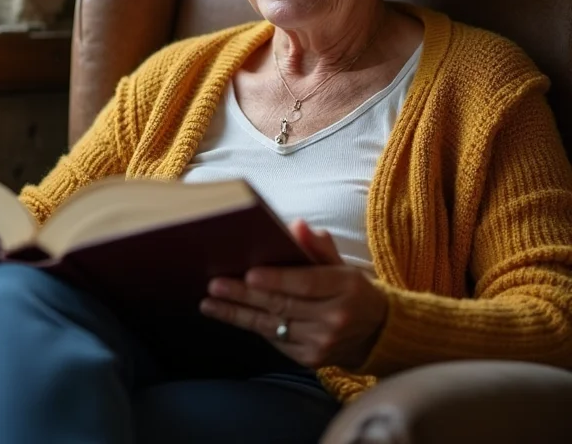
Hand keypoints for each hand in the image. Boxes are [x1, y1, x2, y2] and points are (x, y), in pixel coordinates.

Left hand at [200, 220, 387, 369]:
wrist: (375, 333)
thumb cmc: (350, 289)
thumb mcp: (341, 263)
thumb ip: (318, 245)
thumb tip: (296, 225)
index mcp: (346, 286)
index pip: (306, 282)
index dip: (277, 279)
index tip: (249, 274)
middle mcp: (336, 317)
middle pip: (283, 304)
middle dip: (245, 295)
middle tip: (215, 285)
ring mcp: (323, 342)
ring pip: (273, 325)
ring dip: (237, 314)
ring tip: (209, 303)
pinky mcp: (311, 359)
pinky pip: (276, 340)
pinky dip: (253, 326)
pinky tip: (230, 315)